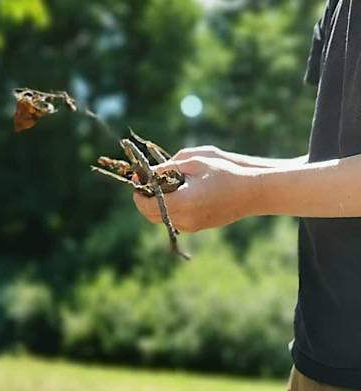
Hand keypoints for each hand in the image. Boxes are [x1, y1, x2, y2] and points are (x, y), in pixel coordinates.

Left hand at [133, 156, 258, 232]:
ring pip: (162, 218)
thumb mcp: (195, 161)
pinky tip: (179, 193)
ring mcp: (191, 226)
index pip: (147, 205)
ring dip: (157, 204)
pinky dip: (171, 208)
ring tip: (164, 185)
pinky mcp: (197, 228)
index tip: (138, 179)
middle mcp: (184, 218)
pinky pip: (175, 219)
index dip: (138, 194)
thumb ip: (167, 168)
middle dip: (144, 200)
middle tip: (146, 182)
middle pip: (151, 215)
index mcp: (183, 202)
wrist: (252, 190)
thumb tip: (146, 173)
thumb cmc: (225, 171)